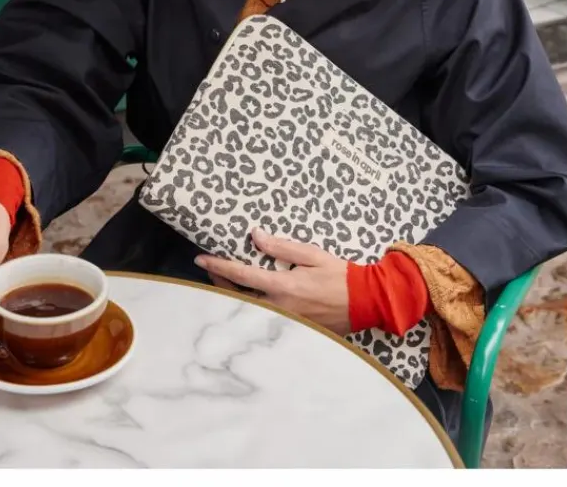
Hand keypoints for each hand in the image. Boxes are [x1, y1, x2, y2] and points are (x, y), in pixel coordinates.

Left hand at [196, 228, 351, 336]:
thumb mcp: (311, 254)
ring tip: (223, 284)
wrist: (365, 302)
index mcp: (283, 286)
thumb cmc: (339, 275)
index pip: (242, 276)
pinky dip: (249, 310)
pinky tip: (245, 302)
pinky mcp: (292, 330)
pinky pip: (263, 321)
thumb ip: (281, 247)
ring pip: (248, 312)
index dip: (218, 267)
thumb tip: (255, 236)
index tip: (201, 259)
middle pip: (237, 299)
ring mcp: (284, 323)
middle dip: (219, 284)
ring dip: (232, 298)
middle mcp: (279, 308)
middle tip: (208, 271)